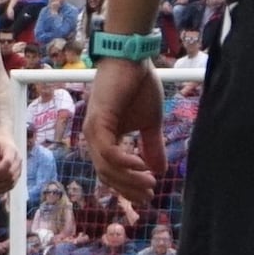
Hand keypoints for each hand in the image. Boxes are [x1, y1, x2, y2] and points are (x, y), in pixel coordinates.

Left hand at [82, 57, 166, 208]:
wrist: (133, 58)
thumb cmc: (139, 85)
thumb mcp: (150, 123)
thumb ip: (152, 146)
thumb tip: (160, 170)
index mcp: (105, 138)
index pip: (111, 172)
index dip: (128, 187)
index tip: (148, 196)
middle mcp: (95, 137)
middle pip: (107, 175)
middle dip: (129, 188)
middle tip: (150, 195)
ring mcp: (94, 130)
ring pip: (106, 168)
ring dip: (129, 179)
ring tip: (149, 182)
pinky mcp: (98, 122)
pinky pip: (108, 152)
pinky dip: (124, 162)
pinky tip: (142, 165)